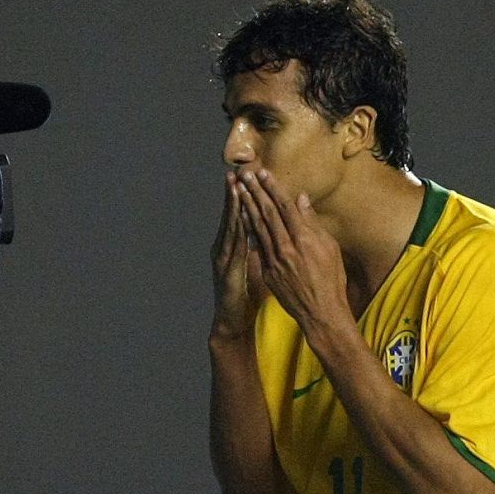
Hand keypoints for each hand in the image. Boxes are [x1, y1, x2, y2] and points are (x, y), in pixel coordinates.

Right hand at [211, 171, 266, 341]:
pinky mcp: (225, 269)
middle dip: (233, 194)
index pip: (240, 216)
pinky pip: (233, 245)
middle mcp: (226, 248)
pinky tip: (239, 215)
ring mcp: (223, 258)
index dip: (243, 197)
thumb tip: (271, 231)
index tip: (247, 177)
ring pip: (229, 227)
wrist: (234, 320)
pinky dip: (236, 228)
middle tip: (235, 172)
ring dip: (232, 206)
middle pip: (231, 216)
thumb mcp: (258, 268)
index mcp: (235, 247)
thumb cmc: (247, 296)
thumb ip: (263, 248)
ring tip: (235, 186)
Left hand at [235, 169, 347, 332]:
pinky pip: (255, 245)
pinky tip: (240, 216)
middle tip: (245, 175)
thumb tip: (301, 199)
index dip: (273, 188)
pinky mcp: (267, 271)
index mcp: (305, 239)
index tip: (264, 173)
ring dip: (247, 206)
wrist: (321, 311)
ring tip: (240, 190)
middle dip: (256, 192)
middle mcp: (287, 247)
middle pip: (268, 214)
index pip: (285, 207)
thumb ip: (312, 222)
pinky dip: (248, 229)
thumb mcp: (329, 247)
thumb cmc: (331, 278)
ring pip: (258, 228)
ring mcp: (275, 260)